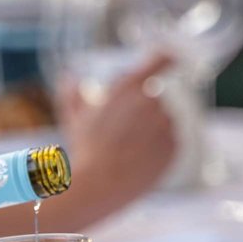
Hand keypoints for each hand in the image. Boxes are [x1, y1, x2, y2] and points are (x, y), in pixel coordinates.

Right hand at [55, 53, 176, 212]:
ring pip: (164, 122)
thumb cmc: (84, 148)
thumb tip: (68, 78)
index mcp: (129, 87)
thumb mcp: (74, 117)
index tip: (172, 57)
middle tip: (122, 132)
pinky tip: (140, 159)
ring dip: (152, 130)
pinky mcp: (174, 147)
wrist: (99, 184)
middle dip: (142, 111)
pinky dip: (160, 148)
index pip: (160, 61)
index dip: (166, 58)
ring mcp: (165, 125)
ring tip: (129, 149)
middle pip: (155, 99)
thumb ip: (73, 93)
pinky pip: (171, 142)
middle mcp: (151, 101)